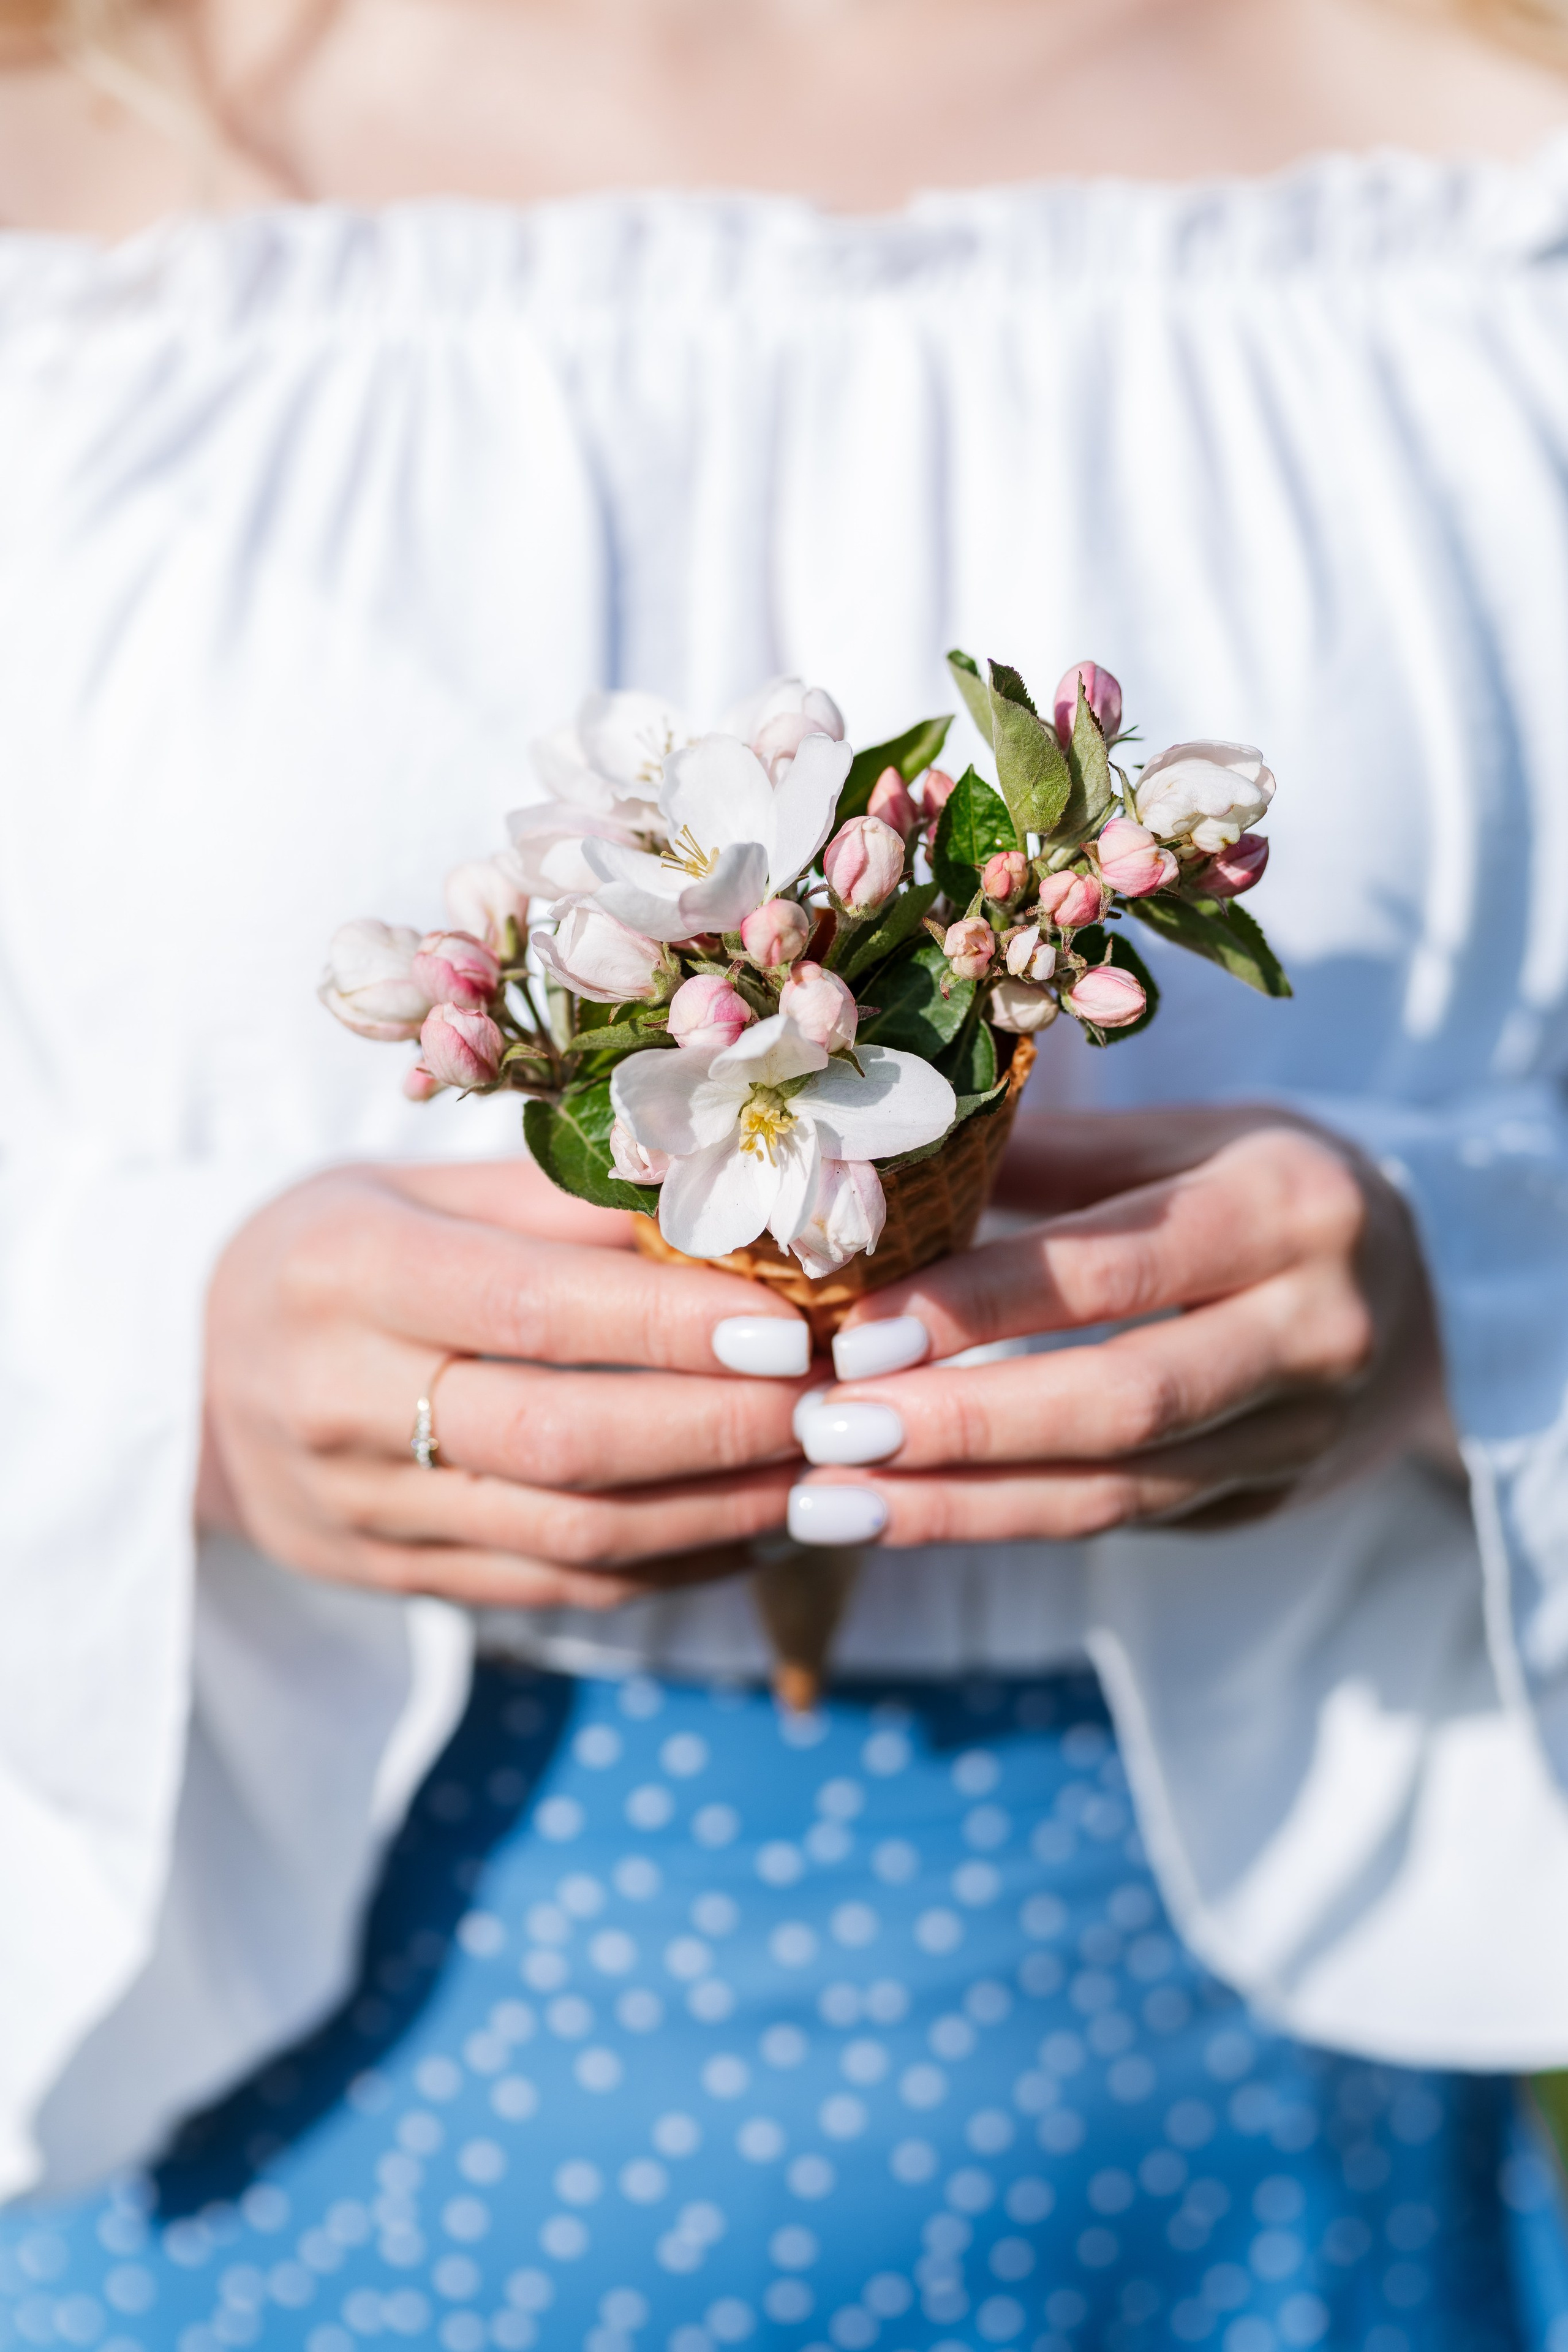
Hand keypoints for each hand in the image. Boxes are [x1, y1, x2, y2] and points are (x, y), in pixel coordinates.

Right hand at [200, 1160, 812, 1608]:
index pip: (527, 1309)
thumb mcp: (418, 1187)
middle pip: (559, 1440)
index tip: (788, 1326)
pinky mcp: (393, 1579)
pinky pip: (555, 1590)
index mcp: (346, 1272)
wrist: (188, 1377)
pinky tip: (760, 1528)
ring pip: (569, 1537)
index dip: (668, 1325)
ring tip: (829, 1477)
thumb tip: (735, 1204)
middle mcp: (342, 1400)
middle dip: (720, 1430)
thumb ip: (562, 1199)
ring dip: (720, 1514)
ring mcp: (362, 1509)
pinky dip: (672, 1567)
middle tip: (837, 1407)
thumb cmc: (340, 1250)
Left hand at [789, 1107, 1457, 1546]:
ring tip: (830, 1501)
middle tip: (826, 1429)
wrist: (1430, 1297)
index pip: (1114, 1269)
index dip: (979, 1306)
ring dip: (961, 1504)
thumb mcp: (1189, 1137)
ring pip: (1117, 1488)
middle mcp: (1312, 1332)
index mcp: (1286, 1210)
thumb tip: (882, 1166)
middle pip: (1122, 1398)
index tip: (852, 1329)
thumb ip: (1053, 1157)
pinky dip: (1006, 1520)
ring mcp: (1299, 1435)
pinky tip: (904, 1514)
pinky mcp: (1267, 1501)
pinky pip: (1123, 1518)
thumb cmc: (1268, 1188)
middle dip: (962, 1425)